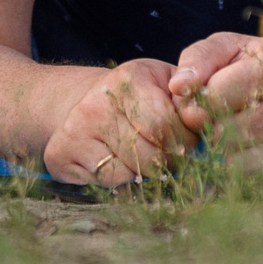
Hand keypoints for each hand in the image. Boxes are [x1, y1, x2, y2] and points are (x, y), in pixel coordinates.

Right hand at [42, 59, 195, 184]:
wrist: (83, 101)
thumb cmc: (138, 95)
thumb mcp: (165, 83)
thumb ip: (189, 96)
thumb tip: (202, 116)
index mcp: (127, 80)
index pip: (164, 126)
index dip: (183, 139)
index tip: (186, 139)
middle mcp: (95, 103)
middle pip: (149, 154)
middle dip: (168, 160)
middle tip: (168, 154)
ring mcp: (74, 130)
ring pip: (128, 173)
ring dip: (145, 173)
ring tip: (144, 157)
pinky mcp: (60, 154)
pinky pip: (105, 183)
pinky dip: (120, 180)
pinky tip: (120, 163)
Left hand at [167, 32, 262, 158]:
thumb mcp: (232, 48)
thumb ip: (200, 59)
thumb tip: (177, 87)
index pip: (216, 96)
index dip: (198, 101)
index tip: (202, 100)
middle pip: (225, 130)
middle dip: (209, 127)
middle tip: (214, 120)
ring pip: (237, 157)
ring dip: (223, 149)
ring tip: (229, 133)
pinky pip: (252, 176)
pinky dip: (240, 166)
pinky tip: (244, 150)